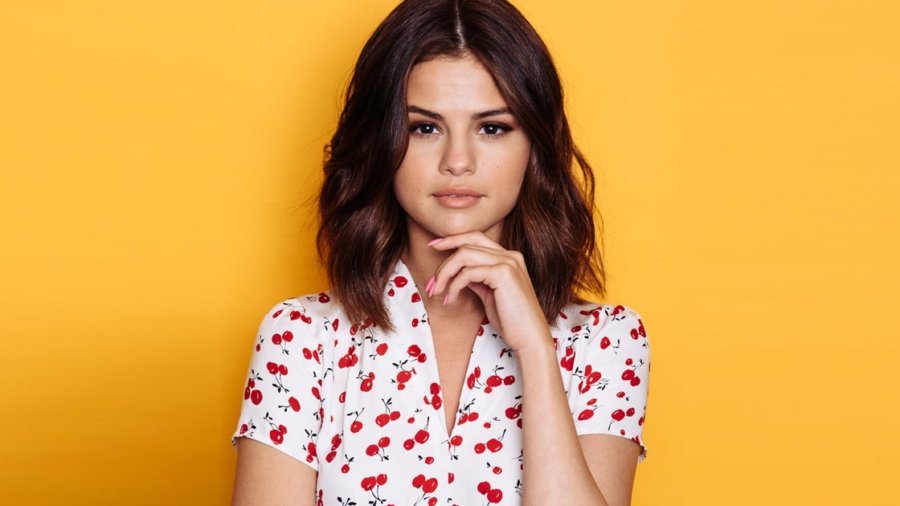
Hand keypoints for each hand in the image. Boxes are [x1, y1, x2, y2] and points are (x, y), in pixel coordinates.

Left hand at [424, 231, 552, 352]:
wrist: (530, 337)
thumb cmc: (512, 321)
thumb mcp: (490, 295)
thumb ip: (477, 280)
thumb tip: (458, 274)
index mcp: (509, 257)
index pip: (476, 238)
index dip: (453, 239)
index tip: (434, 246)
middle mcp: (510, 255)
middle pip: (467, 244)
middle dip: (444, 258)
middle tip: (430, 281)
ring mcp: (508, 262)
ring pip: (464, 255)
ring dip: (445, 274)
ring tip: (436, 292)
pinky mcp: (503, 273)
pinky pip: (467, 273)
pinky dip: (454, 285)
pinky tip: (450, 299)